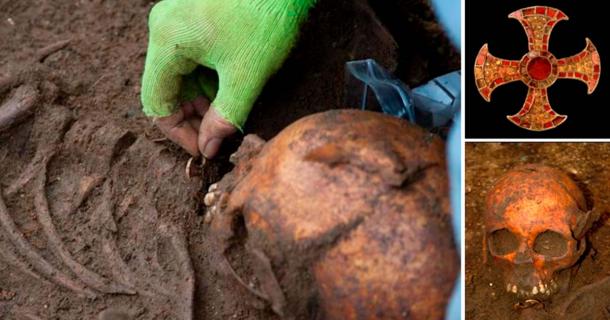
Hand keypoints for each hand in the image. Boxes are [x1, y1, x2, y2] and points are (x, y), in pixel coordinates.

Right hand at [140, 0, 315, 157]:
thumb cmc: (265, 18)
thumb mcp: (246, 76)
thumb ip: (225, 117)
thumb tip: (208, 148)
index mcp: (167, 41)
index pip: (157, 103)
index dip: (179, 133)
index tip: (204, 149)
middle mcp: (164, 28)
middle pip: (166, 89)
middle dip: (192, 117)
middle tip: (219, 136)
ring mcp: (178, 19)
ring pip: (180, 75)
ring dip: (202, 99)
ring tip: (230, 114)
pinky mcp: (194, 16)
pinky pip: (192, 57)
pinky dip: (208, 79)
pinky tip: (231, 88)